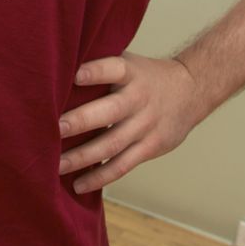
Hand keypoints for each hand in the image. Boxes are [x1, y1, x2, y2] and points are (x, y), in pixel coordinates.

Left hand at [58, 53, 202, 193]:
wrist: (191, 91)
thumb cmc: (145, 76)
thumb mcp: (129, 61)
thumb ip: (101, 64)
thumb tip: (57, 65)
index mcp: (131, 73)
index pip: (114, 69)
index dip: (96, 71)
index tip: (74, 75)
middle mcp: (138, 99)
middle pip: (110, 111)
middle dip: (81, 121)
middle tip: (54, 129)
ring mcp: (145, 125)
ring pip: (112, 144)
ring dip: (83, 156)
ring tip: (56, 165)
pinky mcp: (150, 147)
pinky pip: (122, 165)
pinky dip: (100, 176)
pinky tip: (78, 184)